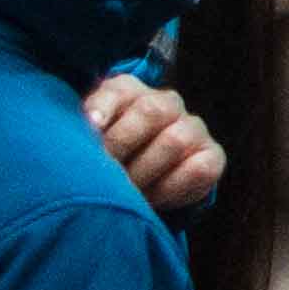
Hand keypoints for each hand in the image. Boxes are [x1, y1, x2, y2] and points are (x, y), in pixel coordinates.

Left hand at [85, 72, 219, 215]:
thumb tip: (76, 143)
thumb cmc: (109, 160)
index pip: (119, 90)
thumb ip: (82, 136)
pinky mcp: (212, 155)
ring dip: (145, 171)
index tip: (90, 127)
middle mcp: (166, 103)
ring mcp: (193, 128)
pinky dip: (171, 187)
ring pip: (175, 139)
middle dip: (123, 143)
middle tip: (104, 171)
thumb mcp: (90, 144)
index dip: (104, 107)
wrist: (142, 185)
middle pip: (151, 111)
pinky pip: (198, 168)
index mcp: (130, 94)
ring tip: (125, 191)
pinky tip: (151, 198)